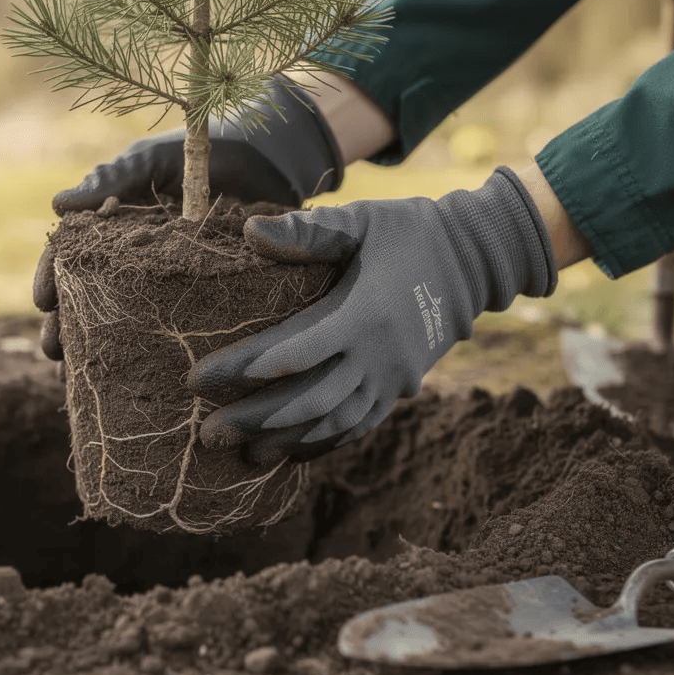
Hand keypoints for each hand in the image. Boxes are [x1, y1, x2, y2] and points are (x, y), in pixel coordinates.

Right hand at [33, 77, 344, 359]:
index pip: (70, 258)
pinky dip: (147, 359)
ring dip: (94, 351)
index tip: (43, 302)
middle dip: (65, 329)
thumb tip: (57, 204)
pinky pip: (170, 333)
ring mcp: (164, 284)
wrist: (267, 159)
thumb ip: (112, 177)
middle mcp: (132, 261)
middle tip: (54, 352)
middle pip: (87, 300)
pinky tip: (129, 382)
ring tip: (77, 376)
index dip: (51, 279)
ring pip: (122, 324)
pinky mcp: (200, 301)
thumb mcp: (154, 160)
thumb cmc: (202, 152)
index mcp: (112, 228)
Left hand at [185, 167, 558, 466]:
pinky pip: (358, 425)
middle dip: (256, 420)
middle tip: (208, 433)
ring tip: (242, 454)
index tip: (198, 378)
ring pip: (333, 422)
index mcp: (362, 314)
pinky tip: (290, 453)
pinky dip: (323, 442)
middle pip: (308, 400)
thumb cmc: (408, 232)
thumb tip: (250, 233)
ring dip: (286, 440)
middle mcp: (378, 356)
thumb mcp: (361, 221)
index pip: (293, 351)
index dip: (243, 368)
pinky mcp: (400, 388)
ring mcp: (392, 378)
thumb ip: (307, 231)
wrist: (475, 259)